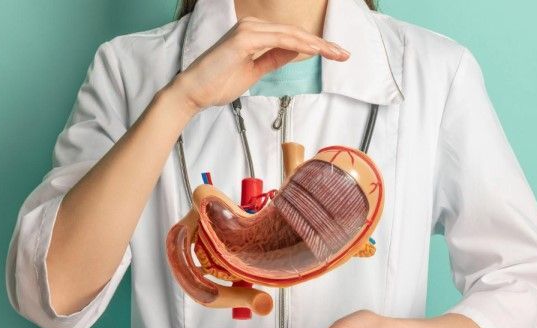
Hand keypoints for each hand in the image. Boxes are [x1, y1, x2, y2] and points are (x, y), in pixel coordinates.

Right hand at [168, 17, 349, 111]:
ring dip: (316, 44)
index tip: (335, 54)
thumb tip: (295, 52)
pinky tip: (315, 51)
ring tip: (335, 53)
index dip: (315, 45)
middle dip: (322, 44)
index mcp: (254, 33)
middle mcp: (252, 26)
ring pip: (291, 34)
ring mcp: (248, 30)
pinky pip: (279, 39)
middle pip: (295, 33)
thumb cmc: (217, 83)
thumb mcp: (255, 70)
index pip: (291, 37)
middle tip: (344, 54)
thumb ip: (274, 58)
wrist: (193, 92)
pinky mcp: (244, 38)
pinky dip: (300, 44)